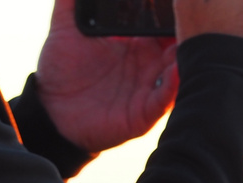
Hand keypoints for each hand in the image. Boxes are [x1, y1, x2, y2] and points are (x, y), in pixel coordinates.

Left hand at [35, 0, 179, 153]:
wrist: (51, 112)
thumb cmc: (61, 69)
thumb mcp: (65, 27)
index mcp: (135, 42)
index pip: (161, 21)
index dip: (170, 8)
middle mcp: (147, 64)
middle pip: (177, 42)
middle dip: (185, 27)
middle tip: (190, 11)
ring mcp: (148, 88)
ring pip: (177, 67)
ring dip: (184, 53)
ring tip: (188, 36)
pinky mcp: (144, 112)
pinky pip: (164, 99)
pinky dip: (173, 85)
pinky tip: (176, 69)